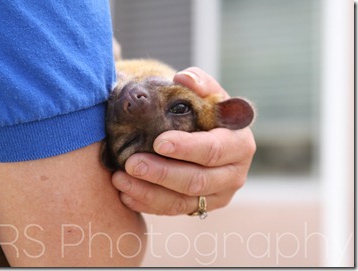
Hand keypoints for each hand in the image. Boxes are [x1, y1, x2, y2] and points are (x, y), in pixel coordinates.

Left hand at [111, 67, 255, 214]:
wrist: (207, 136)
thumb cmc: (206, 113)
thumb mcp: (208, 94)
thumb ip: (199, 83)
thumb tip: (184, 78)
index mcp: (239, 144)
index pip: (213, 150)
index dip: (186, 148)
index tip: (158, 142)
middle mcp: (234, 174)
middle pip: (197, 181)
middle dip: (162, 174)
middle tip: (132, 164)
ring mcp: (218, 195)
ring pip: (182, 202)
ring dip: (149, 193)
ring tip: (120, 180)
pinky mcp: (201, 207)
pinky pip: (173, 211)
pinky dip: (148, 205)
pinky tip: (126, 195)